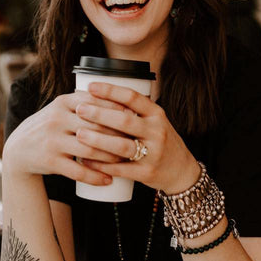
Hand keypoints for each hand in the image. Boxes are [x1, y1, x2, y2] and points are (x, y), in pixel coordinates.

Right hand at [3, 90, 128, 185]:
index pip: (96, 103)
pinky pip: (78, 171)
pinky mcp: (49, 161)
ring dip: (111, 158)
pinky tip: (108, 180)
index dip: (118, 110)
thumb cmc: (51, 127)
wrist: (19, 149)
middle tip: (136, 143)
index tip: (135, 118)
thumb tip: (126, 103)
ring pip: (90, 150)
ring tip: (125, 162)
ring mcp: (52, 141)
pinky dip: (95, 177)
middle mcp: (56, 119)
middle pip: (96, 127)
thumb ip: (86, 102)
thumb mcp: (62, 109)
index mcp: (63, 102)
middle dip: (119, 136)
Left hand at [75, 82, 199, 193]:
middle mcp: (157, 131)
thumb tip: (97, 96)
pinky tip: (85, 161)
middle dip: (99, 114)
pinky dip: (101, 165)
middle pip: (125, 120)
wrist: (182, 171)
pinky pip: (121, 169)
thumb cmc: (159, 142)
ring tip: (79, 134)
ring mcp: (153, 153)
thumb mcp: (154, 122)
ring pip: (122, 146)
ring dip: (98, 140)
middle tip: (80, 109)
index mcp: (156, 114)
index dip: (110, 91)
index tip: (91, 87)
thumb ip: (133, 111)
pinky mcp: (147, 173)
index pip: (132, 97)